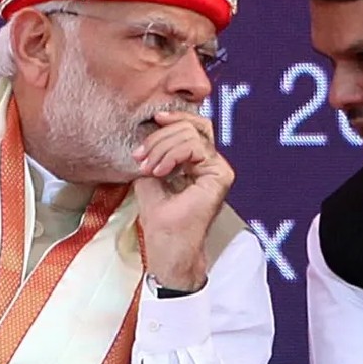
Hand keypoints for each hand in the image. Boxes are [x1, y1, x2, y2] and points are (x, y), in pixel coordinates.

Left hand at [131, 110, 233, 291]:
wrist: (167, 244)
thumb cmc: (159, 217)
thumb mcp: (151, 173)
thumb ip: (157, 149)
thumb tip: (153, 125)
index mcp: (198, 161)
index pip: (192, 126)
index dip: (173, 118)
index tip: (152, 121)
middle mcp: (212, 163)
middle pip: (191, 126)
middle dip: (159, 137)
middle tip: (141, 157)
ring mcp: (219, 168)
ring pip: (192, 133)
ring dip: (162, 147)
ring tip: (149, 168)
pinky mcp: (221, 174)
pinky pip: (196, 146)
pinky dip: (172, 154)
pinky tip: (161, 172)